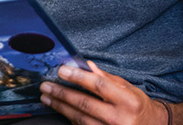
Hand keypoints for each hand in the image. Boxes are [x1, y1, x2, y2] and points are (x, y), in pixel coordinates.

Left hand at [40, 60, 168, 124]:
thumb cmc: (136, 105)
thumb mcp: (127, 88)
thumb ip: (106, 77)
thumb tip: (85, 65)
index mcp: (128, 100)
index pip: (99, 85)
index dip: (78, 77)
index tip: (61, 69)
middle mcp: (120, 118)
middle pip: (85, 103)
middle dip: (62, 93)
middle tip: (46, 86)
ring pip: (80, 118)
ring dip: (60, 107)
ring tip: (46, 97)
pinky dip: (70, 118)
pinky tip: (61, 109)